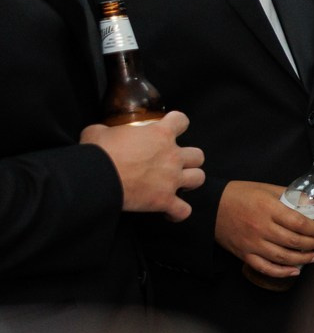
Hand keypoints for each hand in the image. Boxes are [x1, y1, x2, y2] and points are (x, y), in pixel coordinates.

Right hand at [81, 113, 205, 219]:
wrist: (95, 178)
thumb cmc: (97, 152)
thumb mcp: (98, 131)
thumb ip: (107, 130)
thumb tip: (100, 133)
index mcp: (160, 134)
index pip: (181, 121)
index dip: (177, 124)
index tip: (170, 129)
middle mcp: (172, 156)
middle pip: (198, 155)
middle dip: (189, 159)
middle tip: (173, 163)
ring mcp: (171, 179)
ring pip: (199, 178)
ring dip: (189, 182)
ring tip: (177, 185)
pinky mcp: (165, 200)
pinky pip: (184, 210)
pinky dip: (178, 212)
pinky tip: (169, 212)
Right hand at [216, 181, 313, 278]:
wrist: (209, 206)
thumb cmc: (239, 195)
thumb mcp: (266, 189)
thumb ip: (290, 195)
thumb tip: (312, 202)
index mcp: (268, 209)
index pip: (299, 223)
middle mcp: (261, 228)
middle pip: (294, 241)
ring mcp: (252, 243)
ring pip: (283, 257)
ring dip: (303, 259)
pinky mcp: (244, 254)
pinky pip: (265, 268)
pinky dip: (281, 272)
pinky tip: (294, 271)